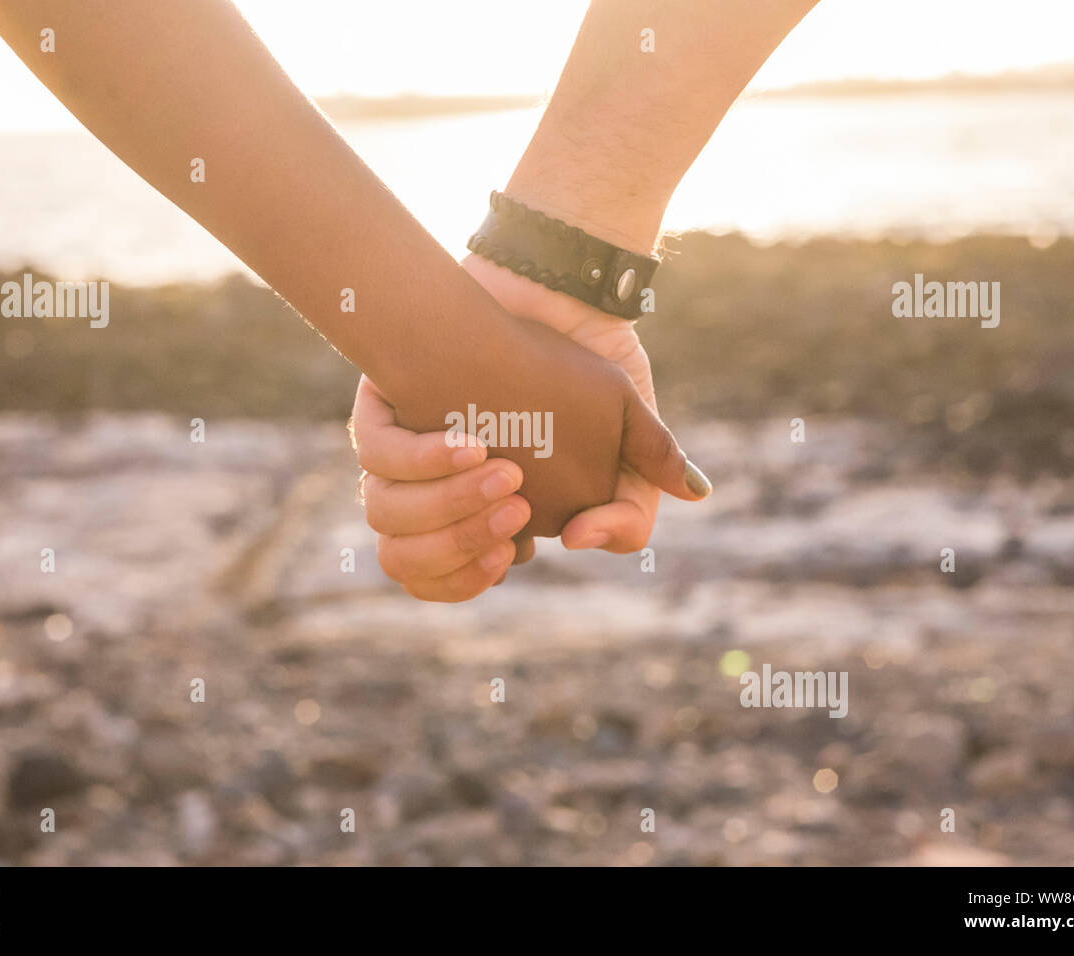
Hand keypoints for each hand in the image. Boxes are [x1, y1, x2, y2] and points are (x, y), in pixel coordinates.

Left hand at [350, 263, 709, 600]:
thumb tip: (695, 494)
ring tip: (500, 473)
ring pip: (387, 514)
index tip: (545, 541)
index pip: (463, 573)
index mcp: (492, 510)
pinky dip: (419, 456)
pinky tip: (467, 439)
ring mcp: (408, 451)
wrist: (544, 287)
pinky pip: (377, 451)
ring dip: (443, 505)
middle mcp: (440, 489)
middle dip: (462, 547)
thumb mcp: (628, 416)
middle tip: (514, 506)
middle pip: (413, 559)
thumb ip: (649, 469)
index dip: (481, 573)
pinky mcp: (388, 405)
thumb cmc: (584, 357)